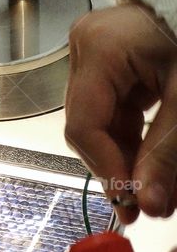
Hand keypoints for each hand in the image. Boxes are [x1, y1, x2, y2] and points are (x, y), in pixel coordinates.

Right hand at [64, 2, 176, 221]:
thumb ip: (167, 155)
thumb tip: (148, 204)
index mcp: (99, 48)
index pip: (84, 124)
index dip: (106, 167)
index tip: (130, 200)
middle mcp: (86, 47)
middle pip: (89, 124)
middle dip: (118, 164)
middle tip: (142, 201)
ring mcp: (96, 50)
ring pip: (100, 118)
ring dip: (126, 152)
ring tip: (151, 183)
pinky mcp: (112, 56)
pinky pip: (112, 104)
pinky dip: (132, 133)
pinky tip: (149, 155)